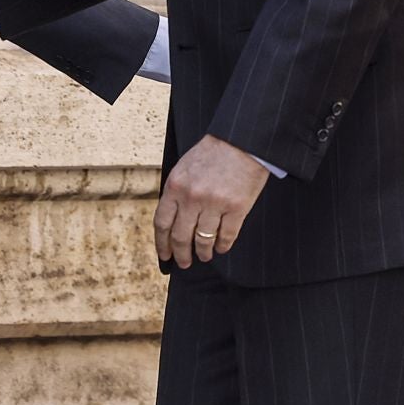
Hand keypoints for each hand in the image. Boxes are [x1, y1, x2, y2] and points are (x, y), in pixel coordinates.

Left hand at [154, 135, 269, 267]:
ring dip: (203, 252)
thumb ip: (176, 193)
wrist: (241, 141)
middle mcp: (192, 197)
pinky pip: (227, 236)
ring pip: (203, 240)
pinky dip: (223, 245)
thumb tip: (170, 222)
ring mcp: (214, 203)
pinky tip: (221, 248)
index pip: (162, 223)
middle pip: (180, 237)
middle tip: (184, 263)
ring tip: (204, 256)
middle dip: (181, 254)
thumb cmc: (212, 153)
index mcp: (175, 186)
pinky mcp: (236, 208)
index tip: (165, 255)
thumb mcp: (183, 168)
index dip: (162, 243)